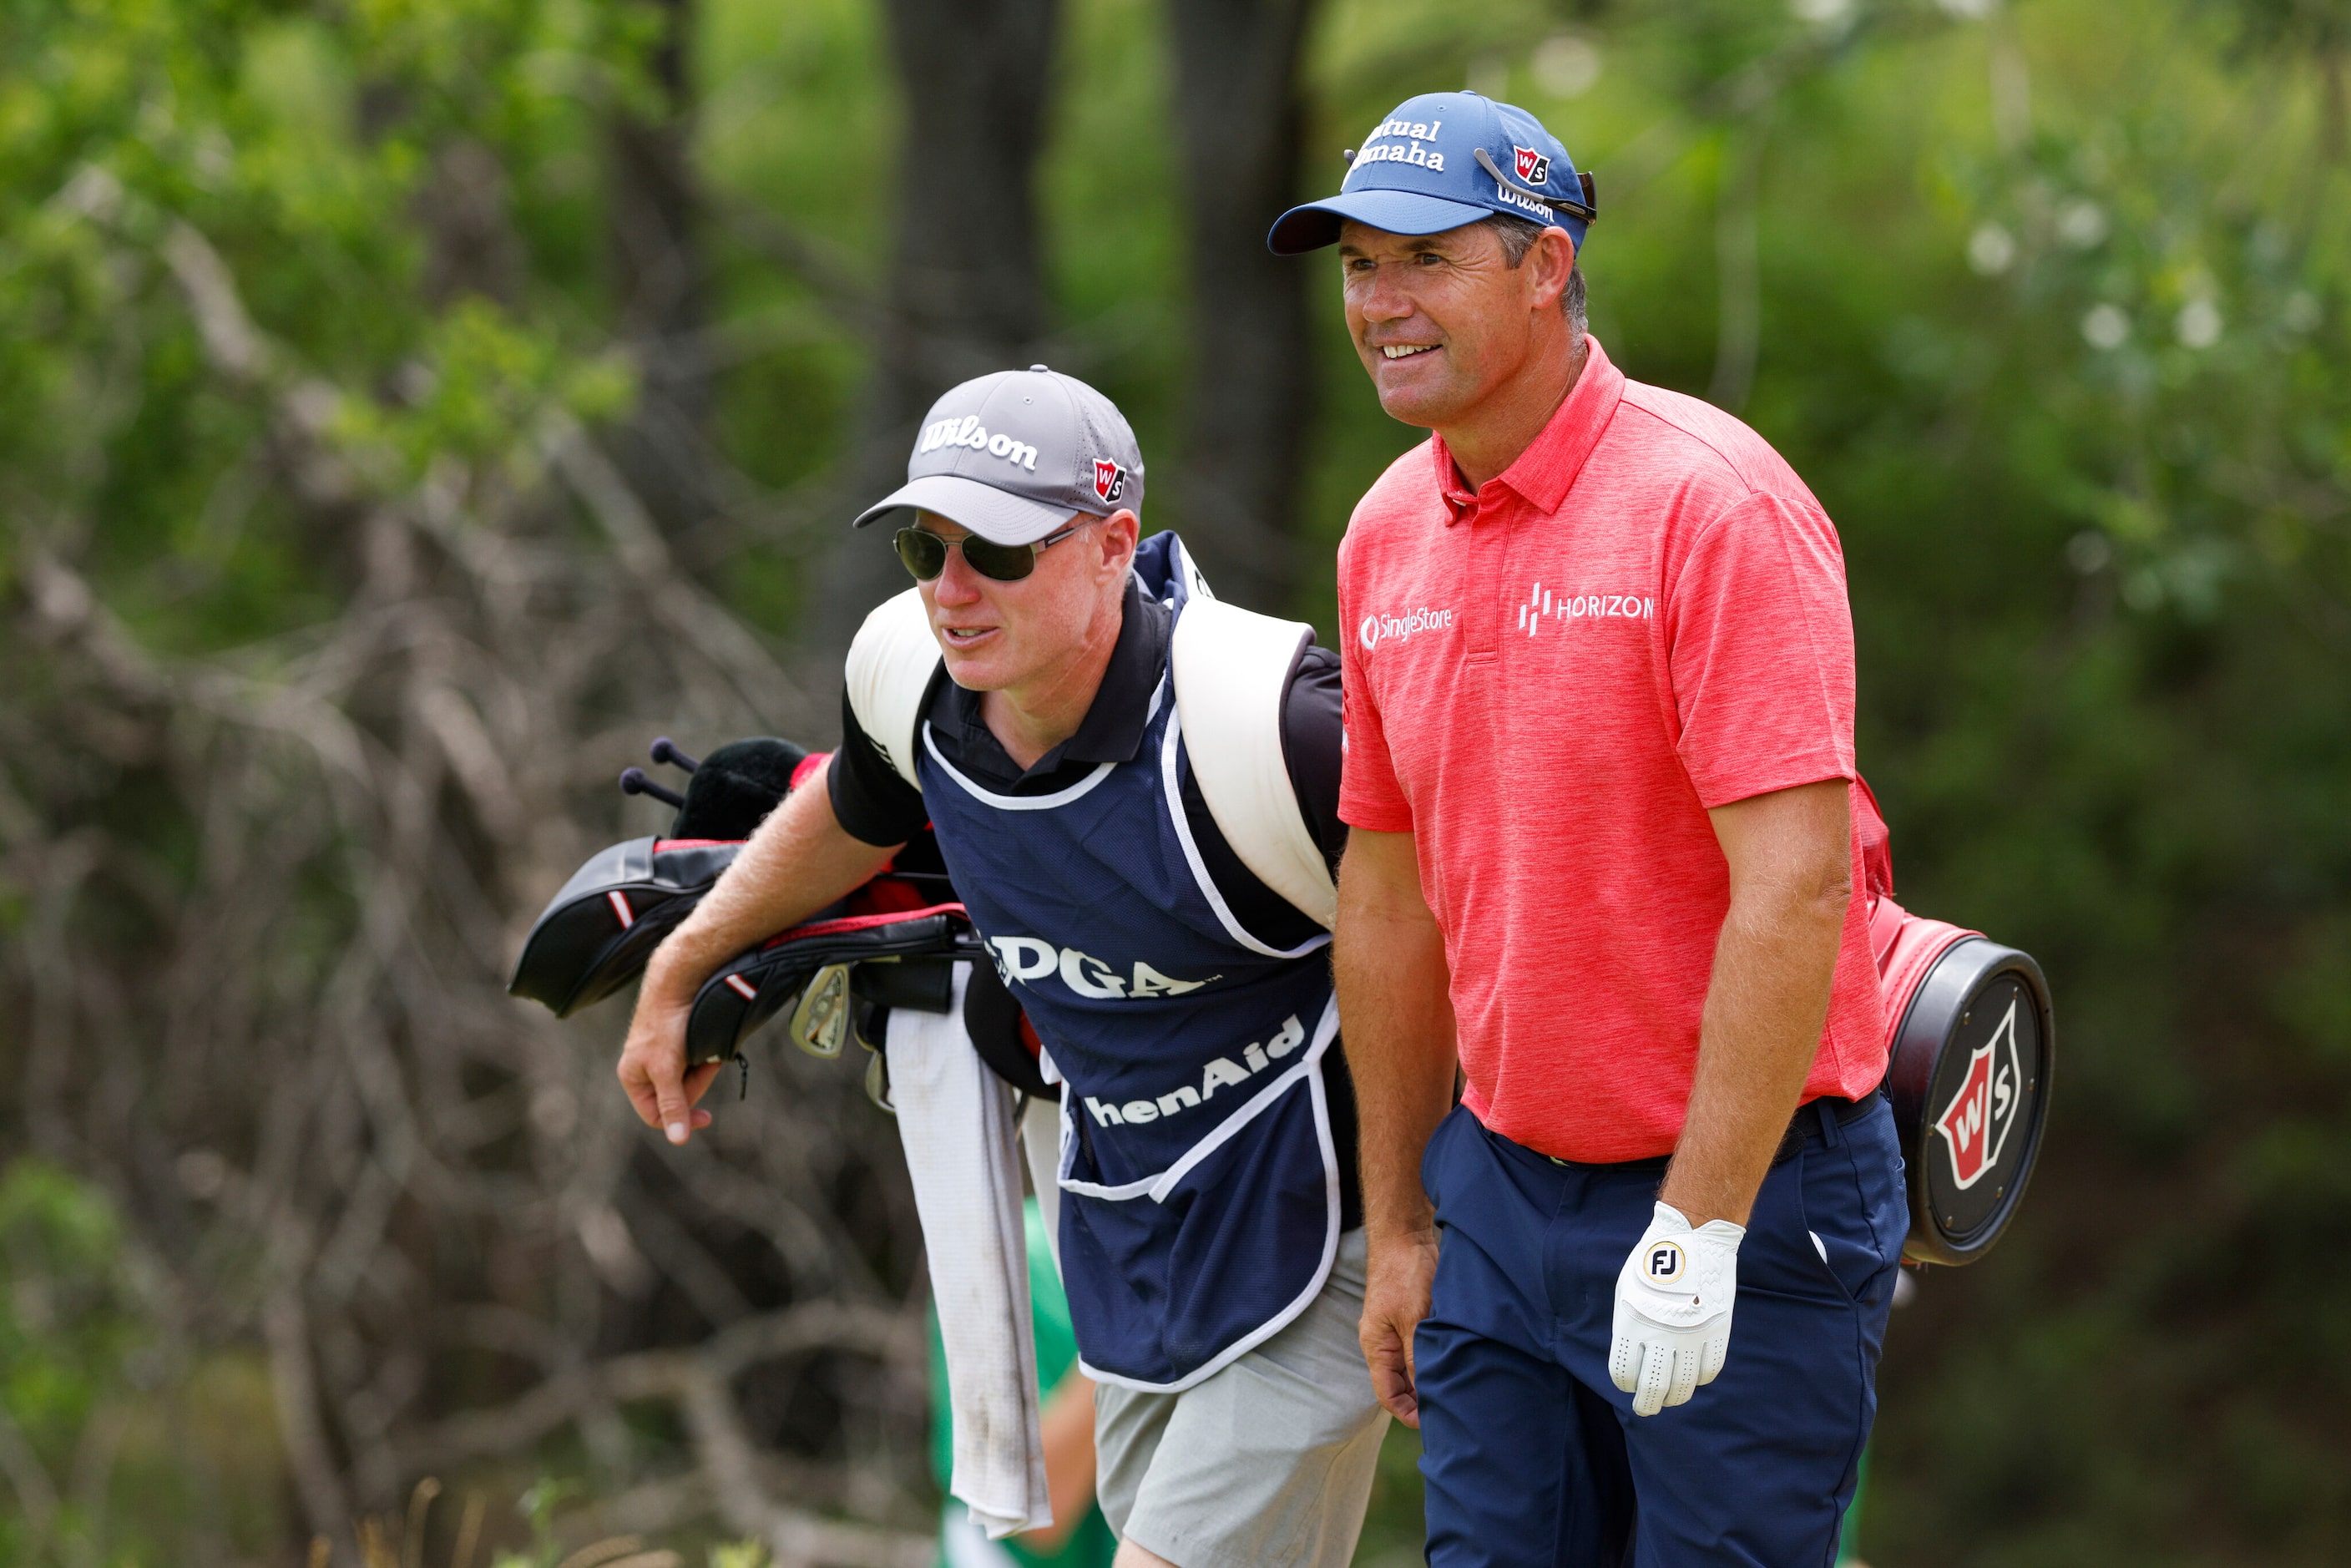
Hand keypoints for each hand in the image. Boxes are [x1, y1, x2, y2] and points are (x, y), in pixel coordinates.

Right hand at [616, 971, 719, 1144]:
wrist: (679, 983)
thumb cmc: (665, 1026)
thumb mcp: (667, 1069)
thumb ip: (672, 1104)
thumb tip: (677, 1140)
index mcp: (633, 1077)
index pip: (656, 1116)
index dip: (680, 1119)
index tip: (707, 1118)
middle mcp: (646, 1069)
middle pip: (677, 1097)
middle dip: (695, 1083)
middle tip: (703, 1064)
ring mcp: (664, 1056)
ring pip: (689, 1080)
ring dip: (702, 1069)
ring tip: (704, 1051)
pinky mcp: (680, 1044)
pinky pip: (696, 1062)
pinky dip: (705, 1057)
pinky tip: (707, 1045)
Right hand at [1360, 1226, 1438, 1426]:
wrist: (1406, 1234)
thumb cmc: (1404, 1273)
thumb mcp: (1414, 1319)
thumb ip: (1416, 1357)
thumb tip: (1426, 1393)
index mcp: (1376, 1346)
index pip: (1387, 1395)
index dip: (1408, 1414)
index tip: (1435, 1423)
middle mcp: (1384, 1342)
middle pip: (1400, 1385)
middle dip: (1421, 1401)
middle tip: (1453, 1411)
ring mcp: (1398, 1330)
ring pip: (1413, 1368)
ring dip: (1431, 1380)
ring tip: (1458, 1391)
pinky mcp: (1413, 1318)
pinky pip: (1422, 1349)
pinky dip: (1436, 1360)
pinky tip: (1456, 1364)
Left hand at [1609, 1202, 1742, 1416]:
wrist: (1692, 1238)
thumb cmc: (1651, 1263)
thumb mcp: (1625, 1291)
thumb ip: (1626, 1327)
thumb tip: (1632, 1360)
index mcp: (1631, 1323)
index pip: (1623, 1373)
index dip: (1624, 1384)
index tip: (1627, 1384)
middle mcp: (1660, 1335)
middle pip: (1653, 1387)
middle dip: (1647, 1404)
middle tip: (1646, 1409)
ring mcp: (1691, 1336)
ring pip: (1683, 1385)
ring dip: (1675, 1396)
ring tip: (1670, 1398)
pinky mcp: (1717, 1332)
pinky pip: (1710, 1370)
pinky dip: (1700, 1378)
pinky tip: (1693, 1377)